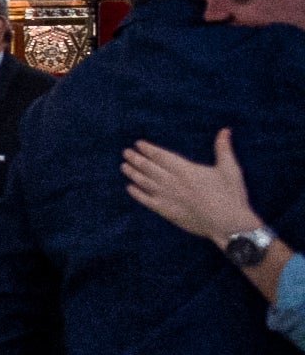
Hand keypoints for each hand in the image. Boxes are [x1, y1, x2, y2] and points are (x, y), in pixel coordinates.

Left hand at [123, 130, 259, 246]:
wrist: (229, 224)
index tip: (138, 144)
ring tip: (124, 166)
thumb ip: (223, 149)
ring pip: (145, 182)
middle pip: (149, 167)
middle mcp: (173, 182)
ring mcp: (168, 197)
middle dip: (136, 159)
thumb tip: (225, 130)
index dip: (148, 149)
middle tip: (125, 152)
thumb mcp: (230, 169)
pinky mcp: (167, 212)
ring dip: (133, 173)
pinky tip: (129, 188)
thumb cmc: (231, 196)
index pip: (161, 156)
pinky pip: (147, 201)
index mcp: (186, 170)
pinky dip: (137, 194)